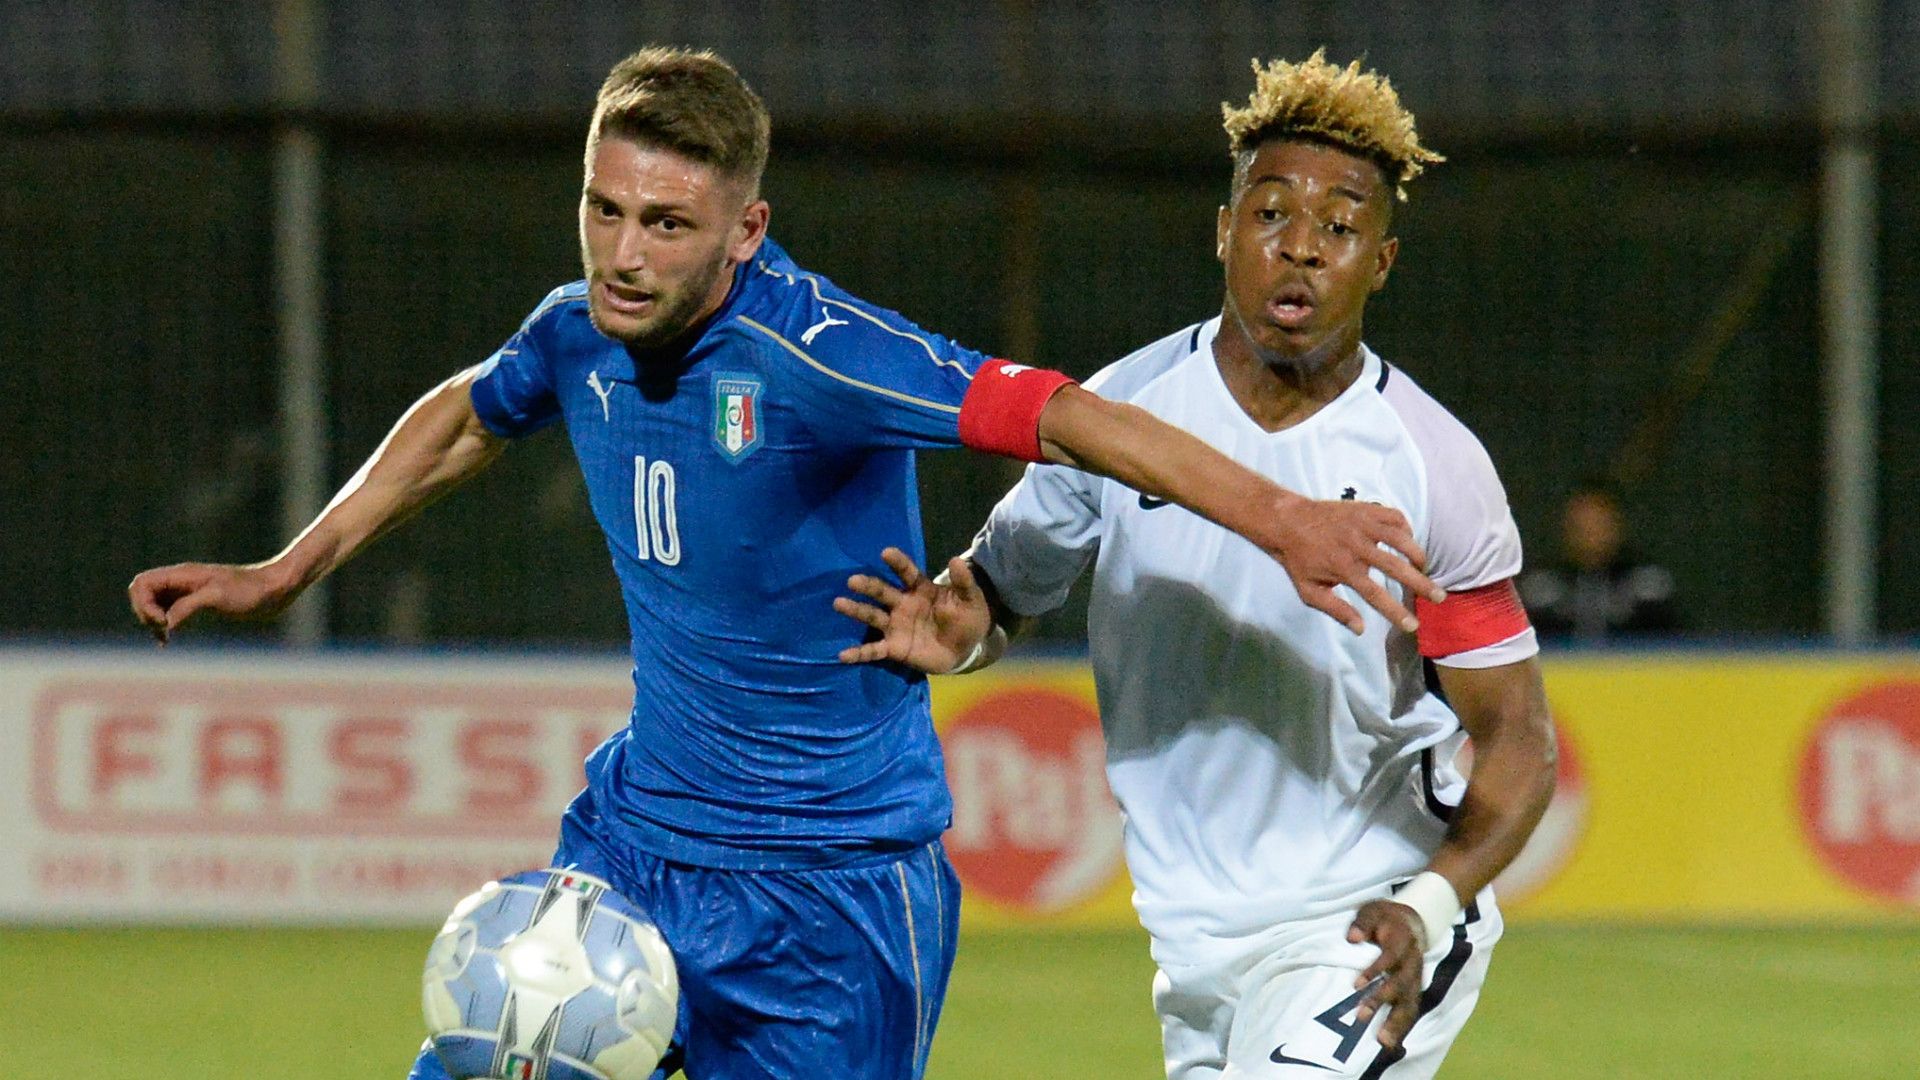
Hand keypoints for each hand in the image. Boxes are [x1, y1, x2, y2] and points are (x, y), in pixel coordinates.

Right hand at [127, 562, 298, 643]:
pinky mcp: (198, 602)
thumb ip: (187, 606)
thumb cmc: (250, 590)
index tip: (162, 621)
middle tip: (163, 630)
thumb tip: (165, 624)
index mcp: (183, 575)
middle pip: (143, 594)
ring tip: (164, 640)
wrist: (275, 590)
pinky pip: (169, 611)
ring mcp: (188, 591)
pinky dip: (163, 624)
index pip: (142, 583)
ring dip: (152, 621)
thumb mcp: (217, 597)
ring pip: (154, 604)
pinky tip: (168, 639)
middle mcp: (182, 581)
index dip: (143, 604)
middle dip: (144, 613)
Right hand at [833, 548, 992, 672]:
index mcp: (920, 589)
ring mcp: (896, 626)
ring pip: (872, 617)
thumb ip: (963, 582)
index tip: (886, 552)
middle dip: (868, 586)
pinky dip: (858, 653)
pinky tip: (842, 655)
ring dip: (856, 611)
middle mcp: (902, 604)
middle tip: (852, 581)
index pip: (907, 573)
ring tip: (839, 603)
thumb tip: (957, 560)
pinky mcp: (894, 648)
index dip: (897, 563)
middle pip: (882, 592)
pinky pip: (873, 650)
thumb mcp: (971, 600)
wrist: (966, 650)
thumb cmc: (967, 619)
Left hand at [1270, 497, 1442, 635]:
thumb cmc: (1298, 559)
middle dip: (1421, 584)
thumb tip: (1361, 629)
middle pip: (1397, 567)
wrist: (1287, 521)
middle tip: (1439, 597)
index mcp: (1344, 569)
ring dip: (1417, 554)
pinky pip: (1395, 517)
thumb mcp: (1310, 591)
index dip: (1396, 612)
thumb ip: (1336, 610)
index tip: (1412, 625)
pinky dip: (1406, 529)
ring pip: (1401, 538)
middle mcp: (1358, 546)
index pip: (1376, 595)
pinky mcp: (1365, 509)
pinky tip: (1407, 540)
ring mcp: (1363, 524)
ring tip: (1424, 568)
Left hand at [1346, 899, 1426, 1051]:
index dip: (1375, 970)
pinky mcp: (1414, 988)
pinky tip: (1390, 1043)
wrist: (1414, 920)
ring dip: (1396, 1021)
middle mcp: (1413, 962)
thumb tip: (1351, 938)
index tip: (1357, 984)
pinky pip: (1411, 1009)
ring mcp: (1416, 977)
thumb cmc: (1386, 917)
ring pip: (1409, 1001)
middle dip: (1382, 1000)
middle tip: (1361, 1015)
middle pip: (1400, 983)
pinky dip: (1402, 1026)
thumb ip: (1362, 923)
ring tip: (1382, 1040)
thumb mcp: (1373, 910)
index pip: (1390, 957)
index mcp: (1403, 941)